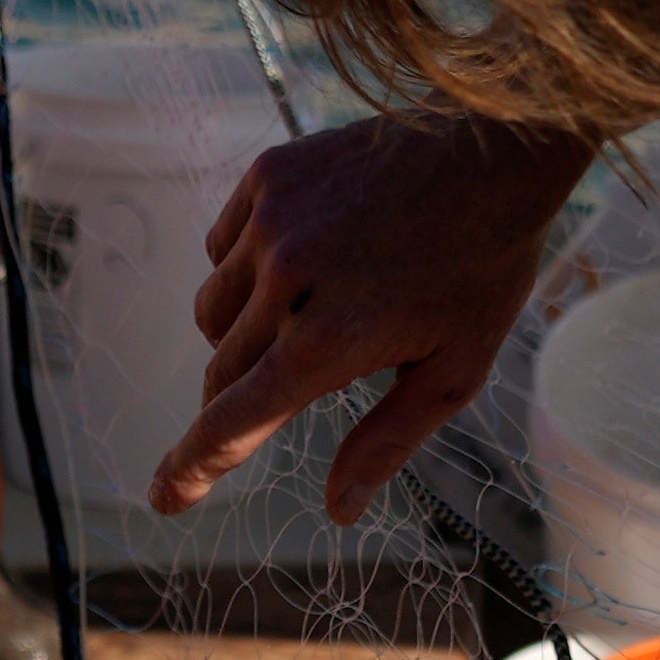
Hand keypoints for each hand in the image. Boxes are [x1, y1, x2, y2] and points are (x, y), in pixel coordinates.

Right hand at [151, 115, 591, 522]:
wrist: (496, 149)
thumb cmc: (482, 271)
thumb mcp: (453, 372)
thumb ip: (386, 442)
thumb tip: (338, 510)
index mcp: (331, 340)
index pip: (234, 418)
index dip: (193, 466)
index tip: (163, 498)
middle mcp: (287, 279)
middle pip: (222, 370)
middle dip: (240, 395)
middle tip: (289, 384)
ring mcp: (272, 221)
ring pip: (212, 310)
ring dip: (242, 332)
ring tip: (311, 312)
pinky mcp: (268, 177)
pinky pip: (221, 246)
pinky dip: (246, 268)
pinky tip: (304, 259)